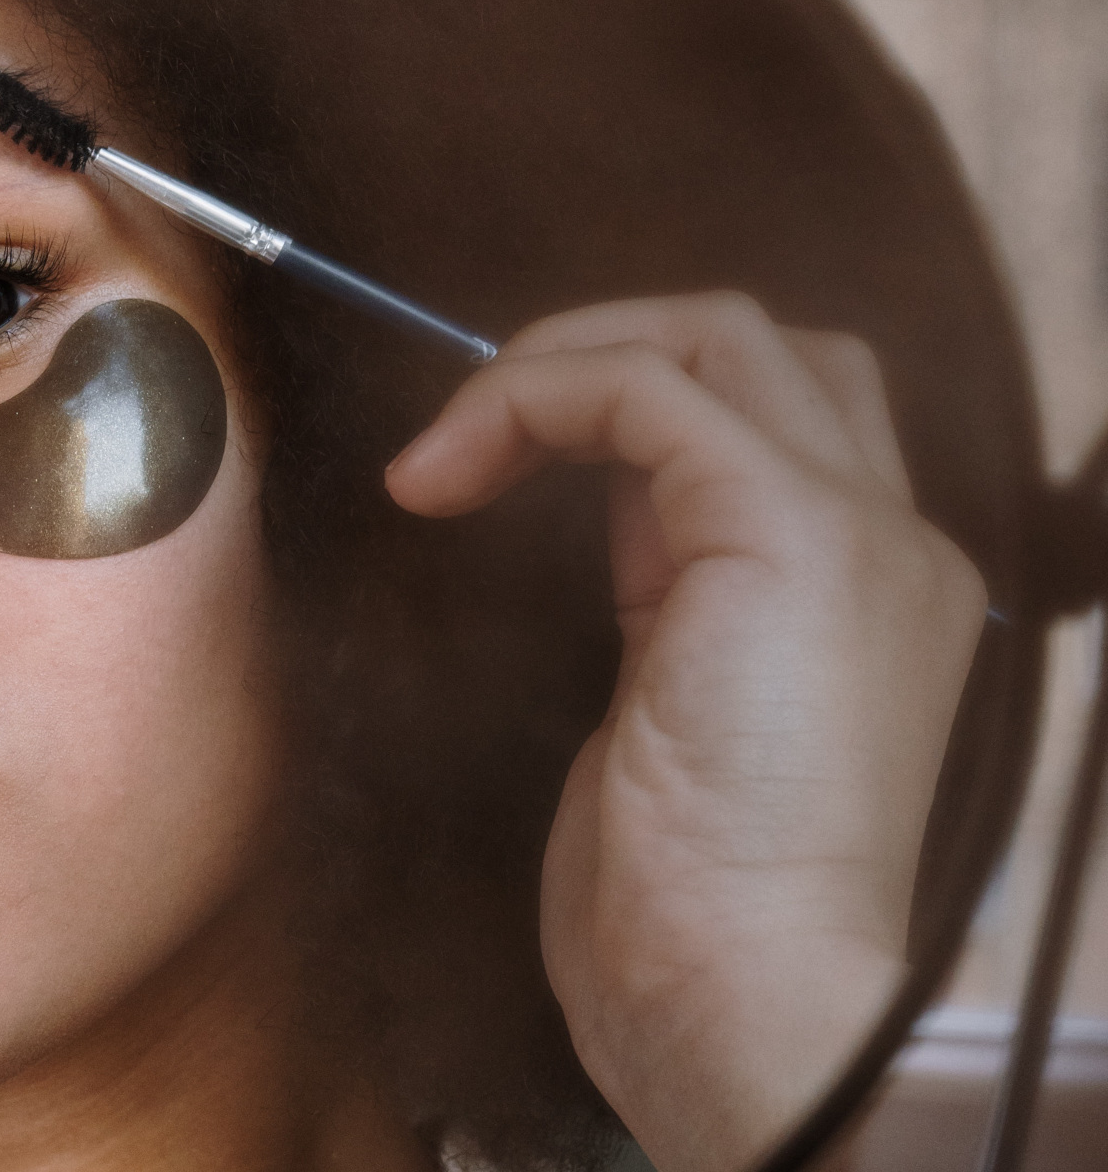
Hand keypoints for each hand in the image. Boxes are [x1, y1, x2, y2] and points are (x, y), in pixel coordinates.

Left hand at [387, 293, 985, 1171]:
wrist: (747, 999)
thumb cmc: (689, 904)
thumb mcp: (672, 712)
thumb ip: (665, 596)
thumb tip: (610, 509)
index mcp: (863, 588)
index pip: (767, 417)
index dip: (620, 410)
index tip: (489, 473)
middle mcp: (885, 539)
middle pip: (757, 347)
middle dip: (599, 350)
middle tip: (476, 433)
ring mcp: (853, 527)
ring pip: (715, 334)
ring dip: (557, 359)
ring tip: (450, 447)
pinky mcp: (787, 531)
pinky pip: (645, 388)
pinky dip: (531, 398)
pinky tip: (448, 470)